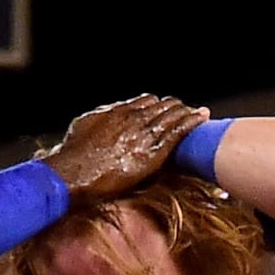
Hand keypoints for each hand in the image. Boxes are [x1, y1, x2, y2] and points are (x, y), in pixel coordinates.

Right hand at [43, 94, 208, 202]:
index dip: (156, 105)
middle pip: (161, 106)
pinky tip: (201, 119)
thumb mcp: (84, 125)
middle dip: (175, 108)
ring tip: (199, 113)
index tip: (162, 107)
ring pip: (172, 116)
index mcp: (117, 112)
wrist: (73, 172)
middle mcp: (132, 118)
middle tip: (185, 110)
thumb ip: (100, 117)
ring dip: (187, 113)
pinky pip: (178, 132)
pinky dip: (191, 124)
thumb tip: (107, 113)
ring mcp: (143, 134)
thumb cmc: (73, 154)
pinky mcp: (152, 152)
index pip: (144, 102)